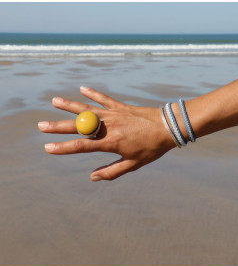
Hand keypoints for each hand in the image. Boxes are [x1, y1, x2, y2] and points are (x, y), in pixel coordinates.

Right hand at [38, 87, 174, 180]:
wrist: (169, 128)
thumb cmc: (152, 148)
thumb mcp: (134, 164)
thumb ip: (112, 171)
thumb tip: (93, 177)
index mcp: (110, 142)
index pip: (81, 146)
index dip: (63, 148)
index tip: (48, 148)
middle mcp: (108, 126)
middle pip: (78, 126)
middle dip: (58, 127)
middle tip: (41, 125)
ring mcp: (114, 114)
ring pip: (87, 109)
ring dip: (70, 106)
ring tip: (54, 101)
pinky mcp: (121, 106)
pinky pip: (104, 98)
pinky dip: (93, 93)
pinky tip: (82, 88)